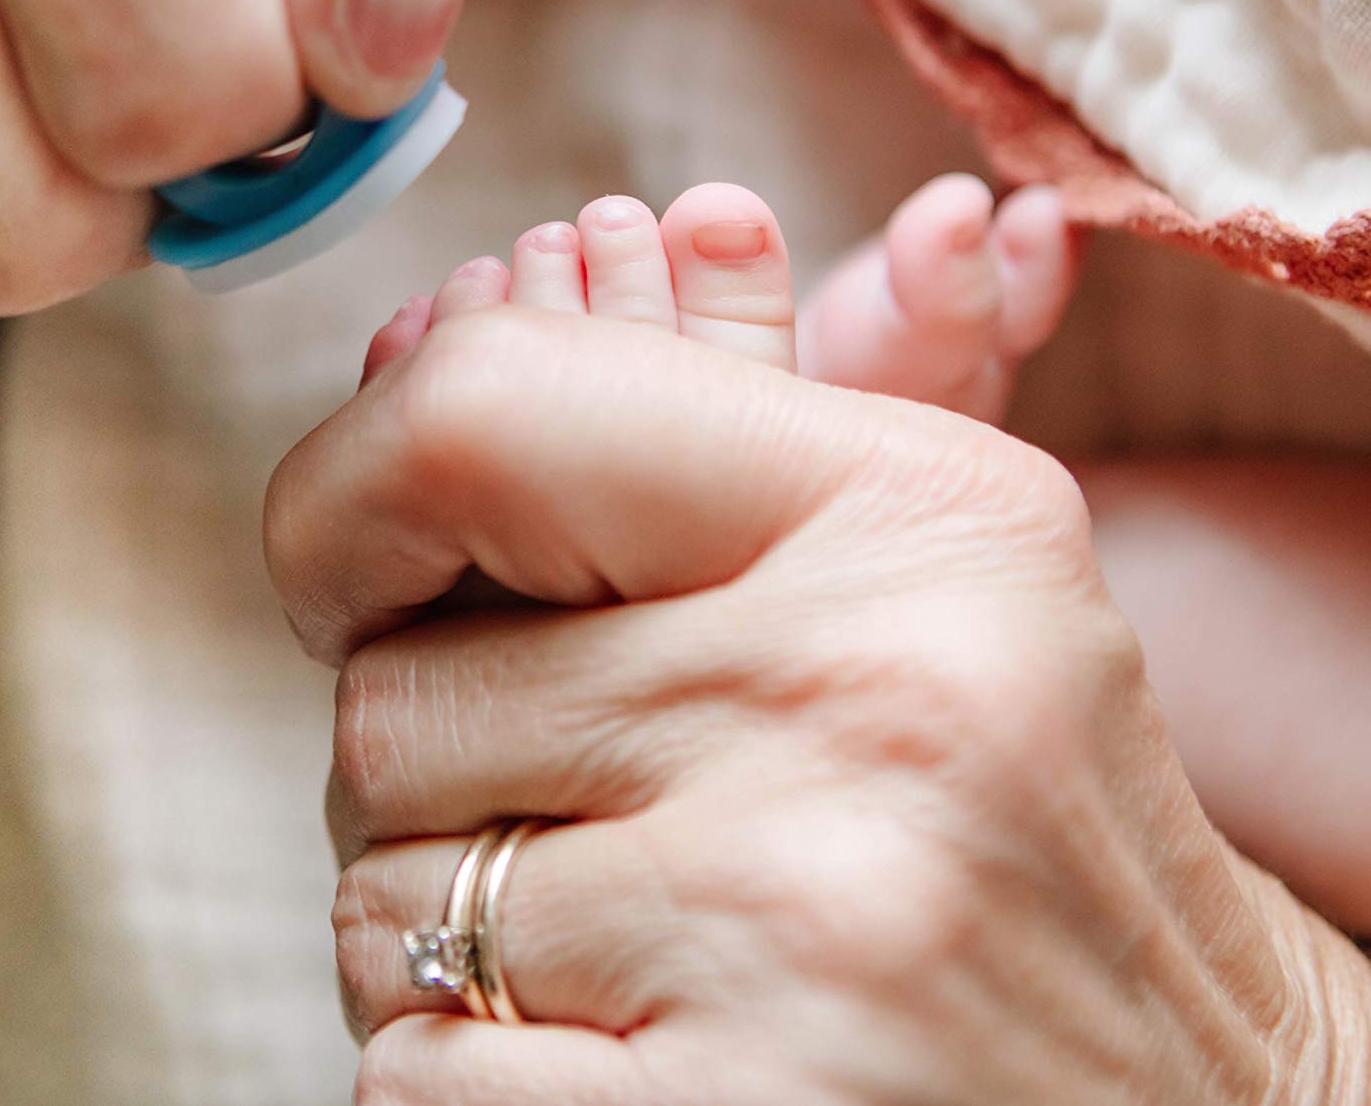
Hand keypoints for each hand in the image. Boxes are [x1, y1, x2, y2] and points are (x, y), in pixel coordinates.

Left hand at [266, 307, 1370, 1102]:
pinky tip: (615, 1060)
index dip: (351, 494)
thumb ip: (706, 432)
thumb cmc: (1019, 828)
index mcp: (915, 514)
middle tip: (572, 819)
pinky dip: (463, 1080)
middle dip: (437, 776)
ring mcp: (810, 925)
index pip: (487, 416)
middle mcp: (872, 696)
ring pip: (385, 901)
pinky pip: (413, 1075)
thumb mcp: (945, 571)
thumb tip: (408, 338)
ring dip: (447, 939)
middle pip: (397, 698)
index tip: (356, 577)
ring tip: (623, 947)